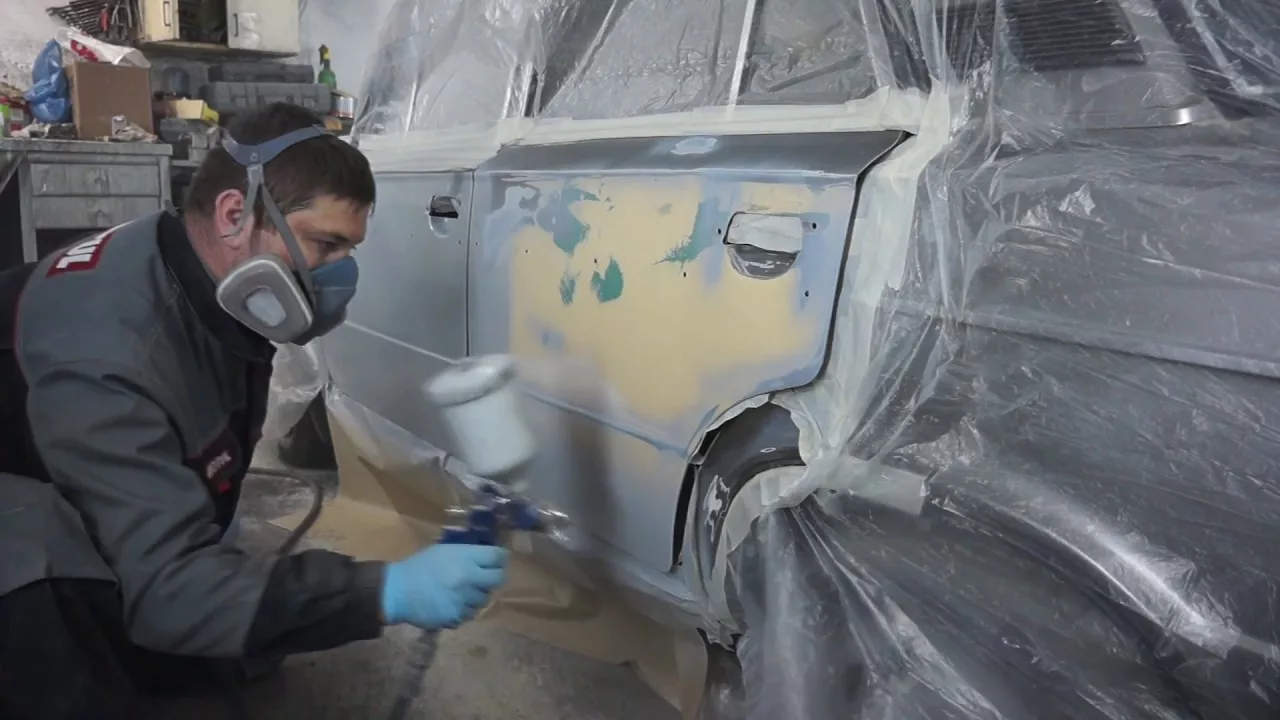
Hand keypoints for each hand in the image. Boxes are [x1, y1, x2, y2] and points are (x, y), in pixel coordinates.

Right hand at [380, 544, 508, 629]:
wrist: (397, 591)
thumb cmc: (419, 566)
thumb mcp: (444, 551)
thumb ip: (467, 553)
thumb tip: (487, 556)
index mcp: (465, 559)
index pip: (497, 557)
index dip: (500, 557)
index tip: (499, 559)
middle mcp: (468, 579)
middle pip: (498, 579)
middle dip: (494, 576)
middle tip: (486, 576)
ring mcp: (463, 601)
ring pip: (484, 599)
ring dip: (478, 595)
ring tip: (464, 591)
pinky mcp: (455, 618)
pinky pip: (470, 614)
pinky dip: (465, 609)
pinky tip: (453, 603)